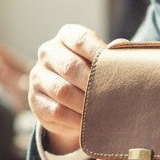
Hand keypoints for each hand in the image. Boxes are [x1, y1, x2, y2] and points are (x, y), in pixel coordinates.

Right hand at [28, 23, 106, 154]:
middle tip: (110, 96)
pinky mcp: (34, 99)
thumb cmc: (91, 73)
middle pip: (70, 66)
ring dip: (84, 104)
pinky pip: (56, 111)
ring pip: (62, 91)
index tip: (115, 67)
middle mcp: (48, 52)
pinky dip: (74, 119)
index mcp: (66, 36)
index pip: (81, 40)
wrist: (69, 99)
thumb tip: (124, 52)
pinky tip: (87, 122)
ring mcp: (38, 76)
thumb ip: (112, 55)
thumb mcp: (100, 61)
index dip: (99, 53)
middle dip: (92, 83)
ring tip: (100, 111)